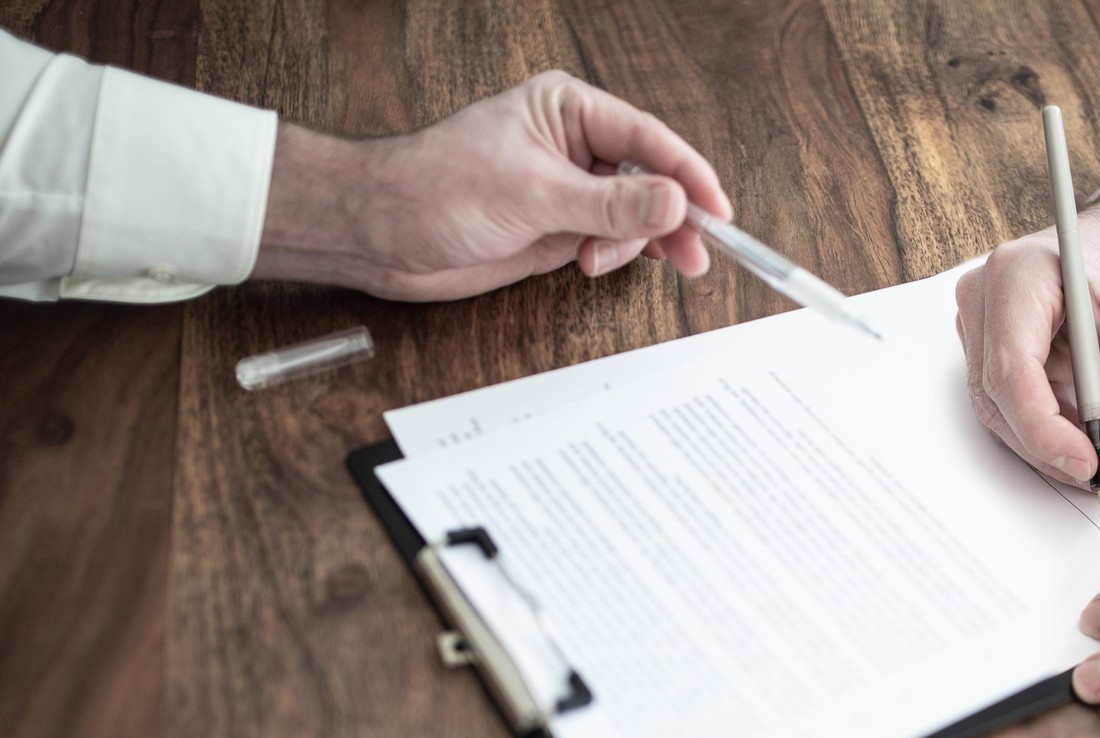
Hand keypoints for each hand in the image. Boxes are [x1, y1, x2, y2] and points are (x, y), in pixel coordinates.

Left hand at [252, 71, 731, 300]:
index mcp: (566, 108)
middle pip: (650, 178)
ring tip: (603, 261)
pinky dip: (614, 256)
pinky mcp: (559, 227)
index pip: (648, 138)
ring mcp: (568, 188)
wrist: (381, 234)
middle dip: (668, 217)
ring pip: (634, 215)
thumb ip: (609, 203)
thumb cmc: (434, 189)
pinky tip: (594, 264)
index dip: (688, 175)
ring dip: (633, 243)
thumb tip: (672, 202)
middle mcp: (573, 144)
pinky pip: (610, 240)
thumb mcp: (533, 194)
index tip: (717, 211)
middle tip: (692, 254)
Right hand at [954, 181, 1099, 487]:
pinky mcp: (993, 344)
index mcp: (1020, 275)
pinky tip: (1084, 437)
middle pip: (999, 397)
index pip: (1012, 371)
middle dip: (1049, 445)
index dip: (1045, 429)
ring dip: (1048, 442)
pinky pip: (1008, 401)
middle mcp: (986, 296)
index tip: (1088, 462)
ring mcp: (983, 321)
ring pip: (999, 407)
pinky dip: (1046, 427)